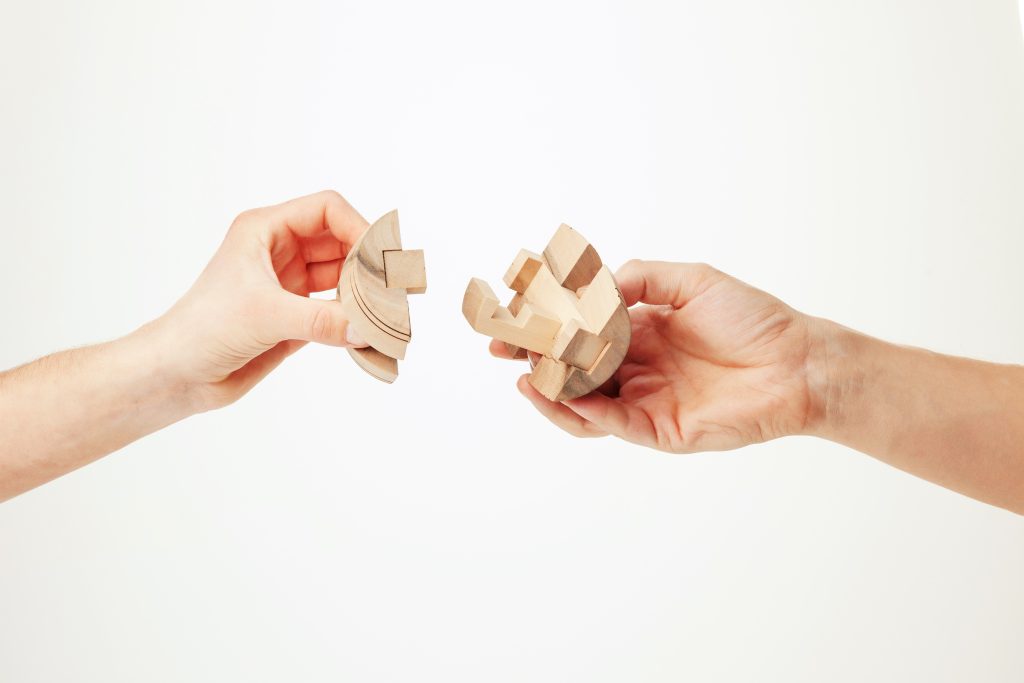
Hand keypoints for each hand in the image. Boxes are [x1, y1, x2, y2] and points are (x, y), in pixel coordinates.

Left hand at [145, 190, 369, 411]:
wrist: (177, 374)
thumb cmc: (202, 328)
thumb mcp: (264, 316)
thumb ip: (320, 320)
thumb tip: (367, 328)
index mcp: (265, 231)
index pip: (327, 210)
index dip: (358, 227)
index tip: (380, 258)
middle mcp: (280, 252)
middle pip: (341, 242)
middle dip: (368, 263)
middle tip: (394, 289)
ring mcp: (289, 285)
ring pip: (343, 277)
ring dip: (365, 293)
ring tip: (387, 314)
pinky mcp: (296, 317)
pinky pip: (337, 310)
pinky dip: (355, 319)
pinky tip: (370, 333)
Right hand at [492, 260, 823, 451]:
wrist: (799, 362)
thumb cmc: (752, 319)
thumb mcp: (689, 281)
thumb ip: (637, 279)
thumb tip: (590, 282)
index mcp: (640, 333)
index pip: (580, 332)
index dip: (545, 326)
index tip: (513, 316)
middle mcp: (636, 369)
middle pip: (573, 370)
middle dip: (535, 360)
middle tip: (504, 349)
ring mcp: (645, 402)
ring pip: (584, 404)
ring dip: (551, 392)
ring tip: (527, 377)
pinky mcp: (659, 430)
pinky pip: (612, 424)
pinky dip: (583, 412)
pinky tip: (562, 394)